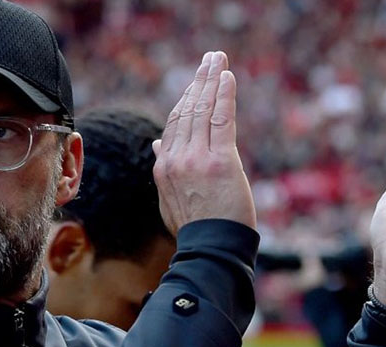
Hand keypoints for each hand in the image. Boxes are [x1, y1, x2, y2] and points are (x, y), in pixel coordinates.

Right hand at [152, 51, 255, 235]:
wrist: (210, 248)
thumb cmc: (195, 227)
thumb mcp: (169, 198)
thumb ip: (165, 168)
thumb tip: (158, 144)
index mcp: (163, 166)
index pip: (174, 124)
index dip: (187, 99)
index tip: (196, 82)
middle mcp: (176, 158)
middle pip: (186, 110)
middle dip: (199, 81)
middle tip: (209, 59)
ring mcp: (196, 158)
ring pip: (202, 110)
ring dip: (211, 80)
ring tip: (217, 60)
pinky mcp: (220, 160)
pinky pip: (221, 119)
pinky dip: (223, 95)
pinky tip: (227, 78)